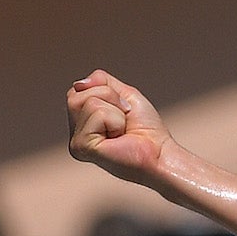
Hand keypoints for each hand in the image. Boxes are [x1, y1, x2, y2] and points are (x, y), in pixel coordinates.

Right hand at [67, 70, 175, 185]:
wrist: (161, 154)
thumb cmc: (147, 129)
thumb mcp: (125, 94)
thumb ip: (100, 81)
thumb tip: (79, 83)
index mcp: (82, 121)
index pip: (79, 87)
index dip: (107, 92)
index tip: (124, 110)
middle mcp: (75, 133)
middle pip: (77, 93)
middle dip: (110, 98)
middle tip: (125, 119)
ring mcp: (77, 142)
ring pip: (89, 102)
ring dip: (116, 112)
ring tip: (123, 130)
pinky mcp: (82, 147)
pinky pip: (98, 113)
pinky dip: (116, 121)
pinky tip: (120, 138)